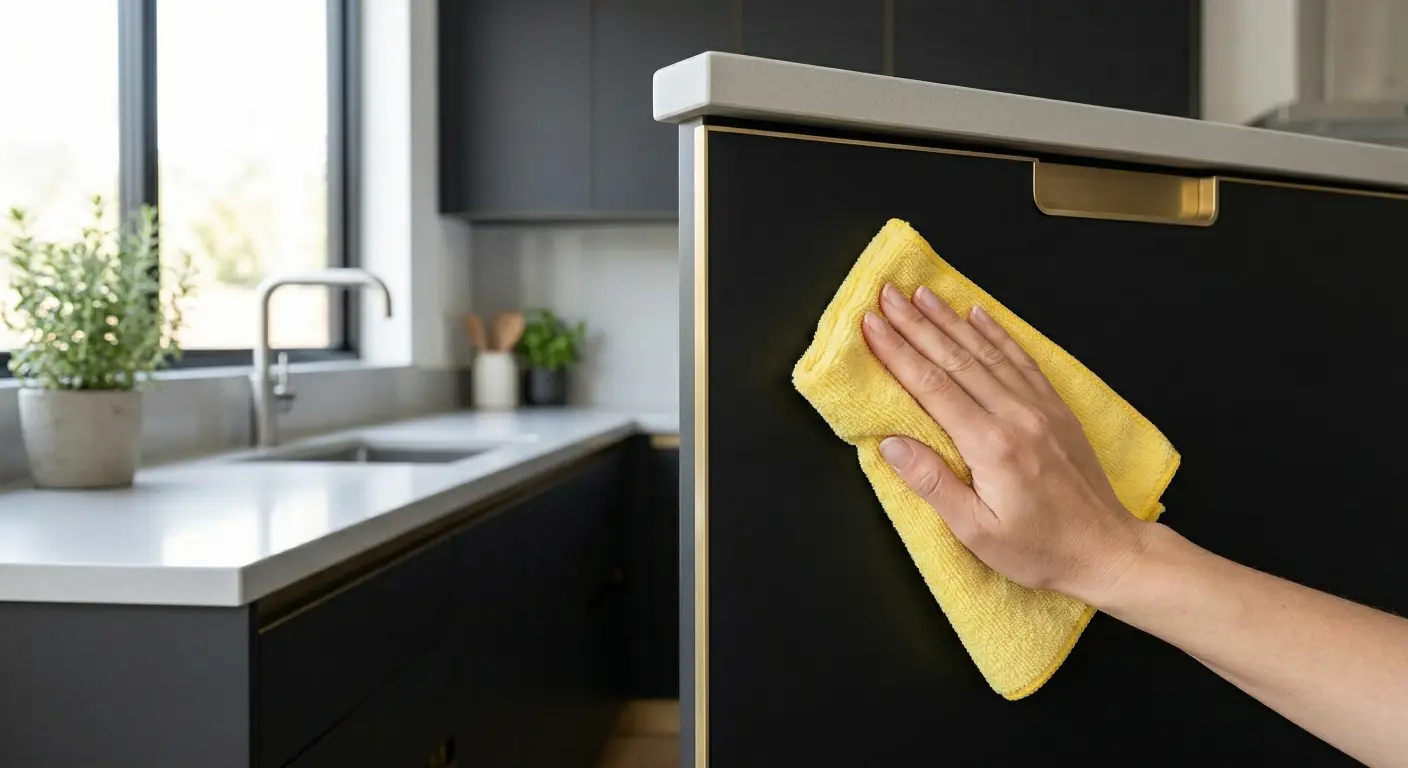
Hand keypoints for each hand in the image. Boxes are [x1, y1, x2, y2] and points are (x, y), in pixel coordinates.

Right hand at [862, 283, 1148, 605]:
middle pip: (956, 360)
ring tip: (922, 294)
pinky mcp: (1056, 409)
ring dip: (950, 320)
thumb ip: (932, 483)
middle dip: (916, 324)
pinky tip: (978, 313)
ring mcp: (1039, 408)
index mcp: (991, 446)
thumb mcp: (977, 531)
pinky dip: (998, 333)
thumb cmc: (1039, 550)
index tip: (872, 325)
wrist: (1107, 550)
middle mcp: (1016, 416)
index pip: (932, 387)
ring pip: (987, 352)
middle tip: (887, 295)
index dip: (898, 353)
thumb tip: (891, 444)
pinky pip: (1021, 360)